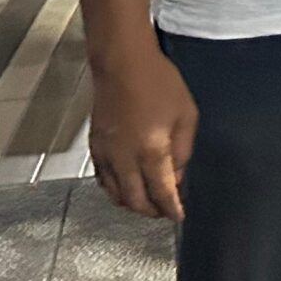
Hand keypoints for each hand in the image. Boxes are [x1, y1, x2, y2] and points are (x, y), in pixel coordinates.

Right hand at [89, 41, 198, 221]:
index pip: (161, 192)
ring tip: (148, 204)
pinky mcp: (94, 147)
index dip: (171, 208)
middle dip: (151, 211)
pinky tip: (125, 189)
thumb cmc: (160, 83)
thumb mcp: (186, 114)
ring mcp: (105, 155)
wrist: (123, 64)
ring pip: (116, 194)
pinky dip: (115, 190)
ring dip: (132, 204)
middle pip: (135, 200)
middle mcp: (124, 159)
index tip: (179, 216)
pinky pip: (103, 180)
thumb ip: (183, 150)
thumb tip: (177, 175)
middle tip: (165, 211)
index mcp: (151, 151)